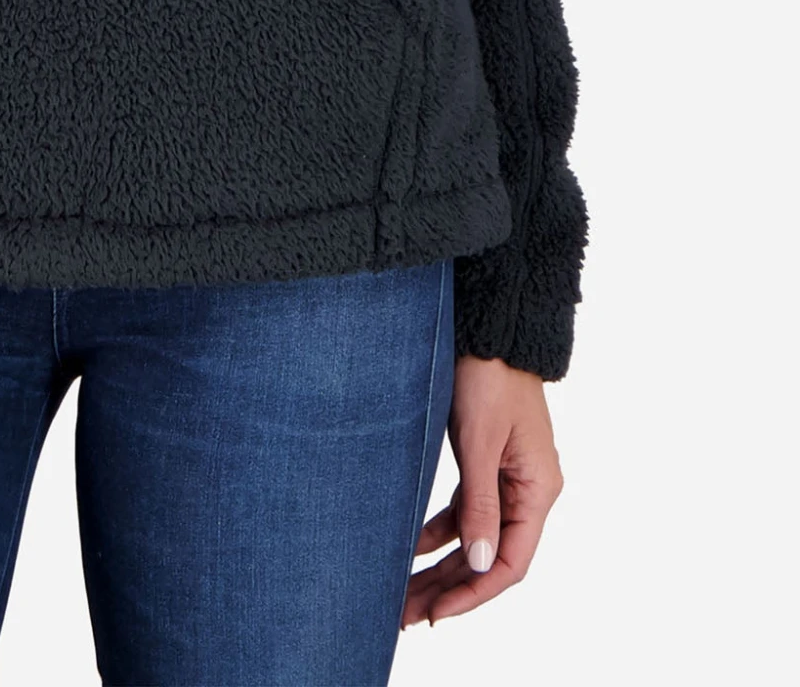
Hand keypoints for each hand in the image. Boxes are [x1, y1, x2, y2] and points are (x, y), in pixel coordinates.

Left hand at [402, 354, 563, 627]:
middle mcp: (528, 490)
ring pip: (475, 537)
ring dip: (442, 564)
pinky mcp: (487, 462)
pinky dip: (441, 531)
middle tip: (406, 614)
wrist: (490, 326)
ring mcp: (508, 477)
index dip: (473, 594)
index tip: (435, 614)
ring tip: (404, 593)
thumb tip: (481, 564)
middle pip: (490, 557)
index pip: (510, 564)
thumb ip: (480, 503)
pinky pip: (466, 510)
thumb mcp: (480, 441)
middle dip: (449, 587)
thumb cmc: (488, 375)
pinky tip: (413, 547)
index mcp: (538, 490)